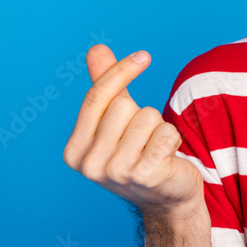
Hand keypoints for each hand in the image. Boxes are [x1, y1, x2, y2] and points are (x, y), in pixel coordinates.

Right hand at [62, 45, 202, 215]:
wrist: (167, 198)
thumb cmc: (140, 153)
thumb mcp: (118, 121)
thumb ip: (107, 87)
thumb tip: (96, 49)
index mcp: (74, 150)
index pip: (96, 97)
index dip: (120, 71)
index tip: (144, 55)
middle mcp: (89, 164)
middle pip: (124, 105)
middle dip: (142, 114)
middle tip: (144, 140)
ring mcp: (116, 172)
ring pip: (147, 117)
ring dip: (159, 128)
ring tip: (155, 150)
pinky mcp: (145, 175)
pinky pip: (166, 132)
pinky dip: (173, 138)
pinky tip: (167, 157)